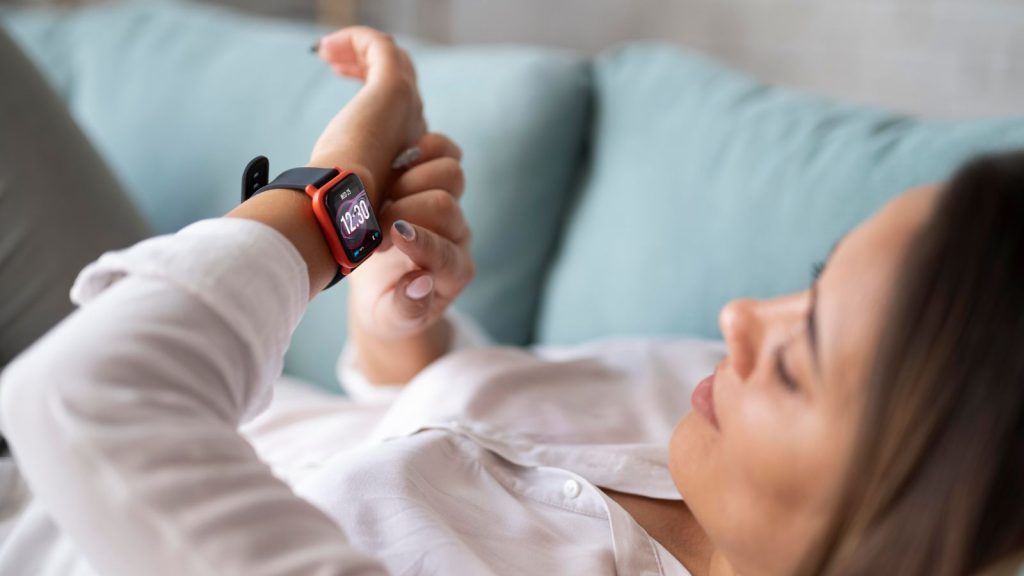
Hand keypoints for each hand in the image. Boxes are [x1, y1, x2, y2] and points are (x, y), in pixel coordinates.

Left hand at [227, 26, 426, 297]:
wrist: (341, 209)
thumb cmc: (338, 212)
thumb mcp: (341, 196)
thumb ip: (340, 182)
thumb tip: (310, 184)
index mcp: (405, 154)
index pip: (404, 113)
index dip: (374, 91)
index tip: (340, 83)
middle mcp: (414, 131)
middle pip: (404, 83)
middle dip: (368, 66)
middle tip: (335, 63)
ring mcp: (409, 111)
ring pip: (397, 62)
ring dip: (362, 51)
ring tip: (329, 52)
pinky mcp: (395, 93)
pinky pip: (382, 48)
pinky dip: (356, 40)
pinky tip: (325, 48)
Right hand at [348, 132, 473, 340]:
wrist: (386, 285)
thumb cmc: (387, 304)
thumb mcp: (389, 318)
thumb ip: (405, 309)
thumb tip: (420, 283)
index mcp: (451, 273)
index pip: (446, 254)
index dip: (419, 242)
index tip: (390, 236)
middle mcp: (457, 236)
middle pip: (444, 207)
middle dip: (403, 210)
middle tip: (374, 222)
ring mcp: (449, 204)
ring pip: (450, 174)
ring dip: (409, 180)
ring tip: (382, 196)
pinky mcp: (436, 179)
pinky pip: (444, 150)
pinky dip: (421, 150)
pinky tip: (394, 165)